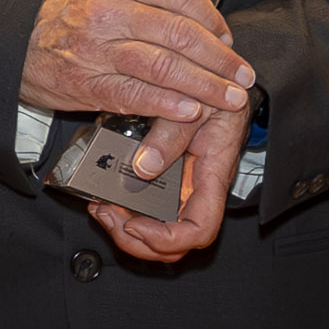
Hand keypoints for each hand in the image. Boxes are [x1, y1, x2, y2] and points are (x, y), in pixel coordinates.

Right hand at [20, 0, 253, 121]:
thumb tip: (201, 20)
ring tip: (228, 98)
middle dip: (219, 59)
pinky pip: (133, 95)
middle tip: (242, 76)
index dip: (213, 20)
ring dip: (203, 86)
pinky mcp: (84, 84)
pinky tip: (190, 112)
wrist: (7, 33)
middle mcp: (108, 10)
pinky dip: (166, 105)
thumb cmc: (62, 8)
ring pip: (163, 66)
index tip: (228, 38)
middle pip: (179, 33)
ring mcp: (95, 48)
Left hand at [88, 101, 250, 262]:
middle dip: (135, 239)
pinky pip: (149, 207)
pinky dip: (126, 209)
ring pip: (157, 229)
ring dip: (125, 227)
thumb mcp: (199, 103)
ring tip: (101, 206)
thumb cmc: (223, 93)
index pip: (199, 229)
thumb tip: (144, 165)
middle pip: (173, 243)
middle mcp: (197, 189)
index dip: (167, 238)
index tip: (136, 224)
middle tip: (107, 214)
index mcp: (212, 177)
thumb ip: (172, 133)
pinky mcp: (169, 178)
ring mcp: (182, 187)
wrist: (227, 85)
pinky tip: (108, 195)